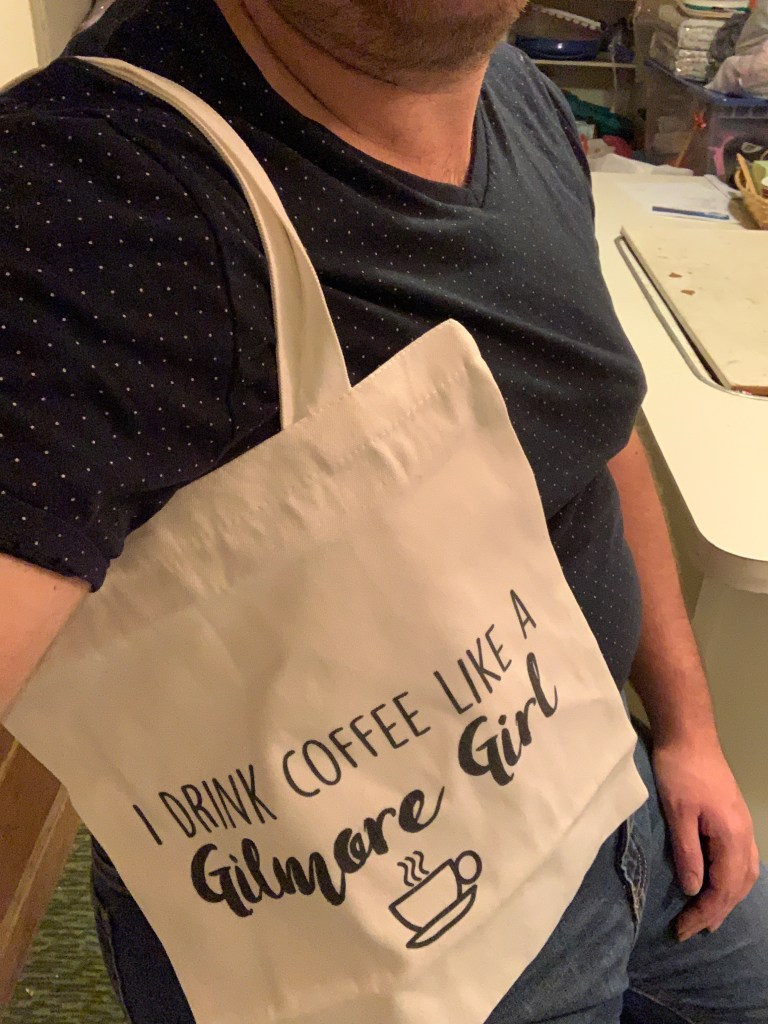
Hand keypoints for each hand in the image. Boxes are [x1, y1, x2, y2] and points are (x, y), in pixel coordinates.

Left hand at [651, 737, 759, 941]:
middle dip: (717, 910)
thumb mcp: (677, 813)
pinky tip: (720, 882)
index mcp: (732, 836)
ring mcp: (742, 824)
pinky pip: (742, 859)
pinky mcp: (734, 816)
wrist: (689, 734)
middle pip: (739, 885)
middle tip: (691, 929)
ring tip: (708, 914)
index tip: (682, 929)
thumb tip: (692, 889)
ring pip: (745, 873)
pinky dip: (732, 879)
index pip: (724, 888)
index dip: (705, 912)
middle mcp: (745, 834)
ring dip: (728, 897)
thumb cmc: (679, 770)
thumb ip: (687, 852)